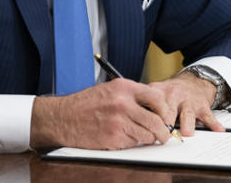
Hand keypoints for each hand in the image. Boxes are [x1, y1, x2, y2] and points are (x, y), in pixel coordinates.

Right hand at [30, 79, 173, 149]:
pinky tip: (123, 137)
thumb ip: (132, 95)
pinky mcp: (112, 138)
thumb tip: (155, 107)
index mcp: (124, 87)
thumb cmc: (86, 104)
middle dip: (164, 131)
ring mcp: (118, 122)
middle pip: (156, 121)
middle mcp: (122, 103)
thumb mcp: (110, 89)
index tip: (166, 117)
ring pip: (147, 135)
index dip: (165, 110)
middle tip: (164, 135)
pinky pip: (133, 143)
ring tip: (142, 136)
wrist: (63, 117)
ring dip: (148, 139)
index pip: (156, 98)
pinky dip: (132, 143)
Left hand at [149, 70, 222, 135]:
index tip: (145, 129)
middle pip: (169, 110)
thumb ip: (144, 105)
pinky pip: (209, 116)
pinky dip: (213, 124)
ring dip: (187, 123)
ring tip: (186, 132)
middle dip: (166, 124)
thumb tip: (129, 123)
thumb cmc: (171, 92)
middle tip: (164, 135)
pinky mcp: (203, 106)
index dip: (149, 119)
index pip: (152, 106)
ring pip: (188, 114)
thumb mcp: (155, 92)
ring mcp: (189, 101)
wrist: (193, 81)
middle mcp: (174, 95)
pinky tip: (217, 130)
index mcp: (160, 92)